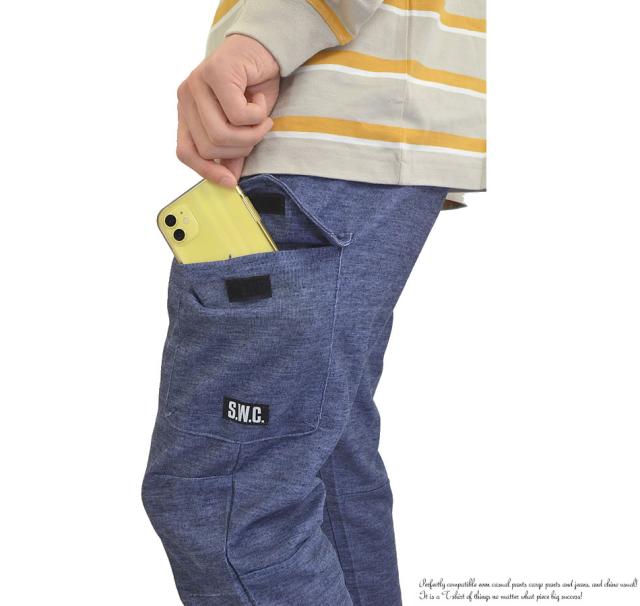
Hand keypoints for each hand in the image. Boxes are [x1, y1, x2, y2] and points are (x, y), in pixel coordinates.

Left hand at [176, 34, 280, 187]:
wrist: (265, 49)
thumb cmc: (253, 88)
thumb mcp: (243, 126)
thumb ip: (233, 151)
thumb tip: (230, 181)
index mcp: (187, 113)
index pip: (186, 151)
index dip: (207, 171)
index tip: (232, 182)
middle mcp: (186, 97)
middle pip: (210, 147)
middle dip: (242, 146)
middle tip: (258, 130)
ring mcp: (196, 83)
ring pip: (222, 133)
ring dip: (252, 133)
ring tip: (262, 118)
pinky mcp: (215, 73)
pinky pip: (238, 115)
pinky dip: (257, 114)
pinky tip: (259, 98)